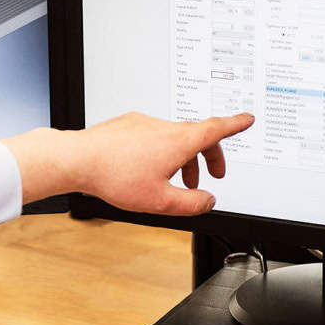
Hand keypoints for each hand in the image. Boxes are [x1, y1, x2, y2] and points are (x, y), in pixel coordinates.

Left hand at [2, 112, 254, 215]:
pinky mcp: (127, 124)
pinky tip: (146, 170)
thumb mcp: (160, 202)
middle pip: (197, 136)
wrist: (77, 159)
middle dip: (209, 155)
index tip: (246, 119)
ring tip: (176, 182)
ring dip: (182, 158)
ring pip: (173, 138)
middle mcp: (163, 126)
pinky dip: (160, 151)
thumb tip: (207, 201)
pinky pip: (153, 136)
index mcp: (178, 142)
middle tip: (213, 174)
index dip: (235, 125)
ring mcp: (144, 123)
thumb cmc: (115, 176)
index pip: (216, 129)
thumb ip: (191, 204)